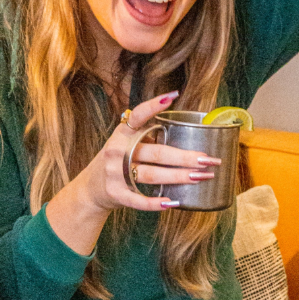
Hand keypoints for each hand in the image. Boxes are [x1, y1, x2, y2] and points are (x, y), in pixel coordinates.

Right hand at [44, 91, 221, 253]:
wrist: (90, 189)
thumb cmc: (118, 163)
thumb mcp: (126, 144)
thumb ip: (148, 136)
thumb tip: (187, 131)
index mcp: (122, 134)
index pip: (137, 116)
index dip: (153, 106)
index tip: (172, 97)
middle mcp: (117, 151)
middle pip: (157, 153)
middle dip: (186, 157)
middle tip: (209, 160)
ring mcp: (115, 173)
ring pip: (152, 175)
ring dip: (179, 176)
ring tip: (201, 177)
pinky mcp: (116, 193)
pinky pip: (139, 199)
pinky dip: (156, 203)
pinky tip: (173, 202)